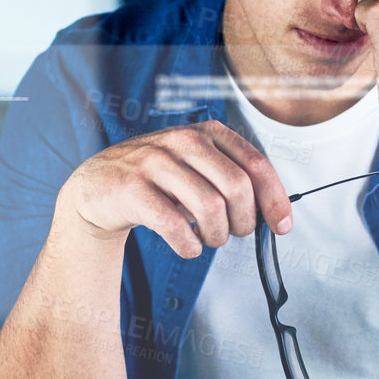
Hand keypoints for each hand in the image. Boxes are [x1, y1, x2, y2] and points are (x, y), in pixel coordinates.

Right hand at [57, 120, 292, 258]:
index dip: (275, 199)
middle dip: (244, 221)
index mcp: (205, 133)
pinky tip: (188, 245)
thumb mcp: (196, 167)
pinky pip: (174, 225)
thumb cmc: (156, 180)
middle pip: (236, 187)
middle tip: (235, 234)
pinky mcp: (132, 189)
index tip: (281, 226)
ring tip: (209, 240)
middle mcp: (182, 140)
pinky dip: (189, 245)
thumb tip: (273, 212)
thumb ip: (232, 179)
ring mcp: (154, 162)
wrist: (97, 185)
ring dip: (217, 236)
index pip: (255, 164)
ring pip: (209, 207)